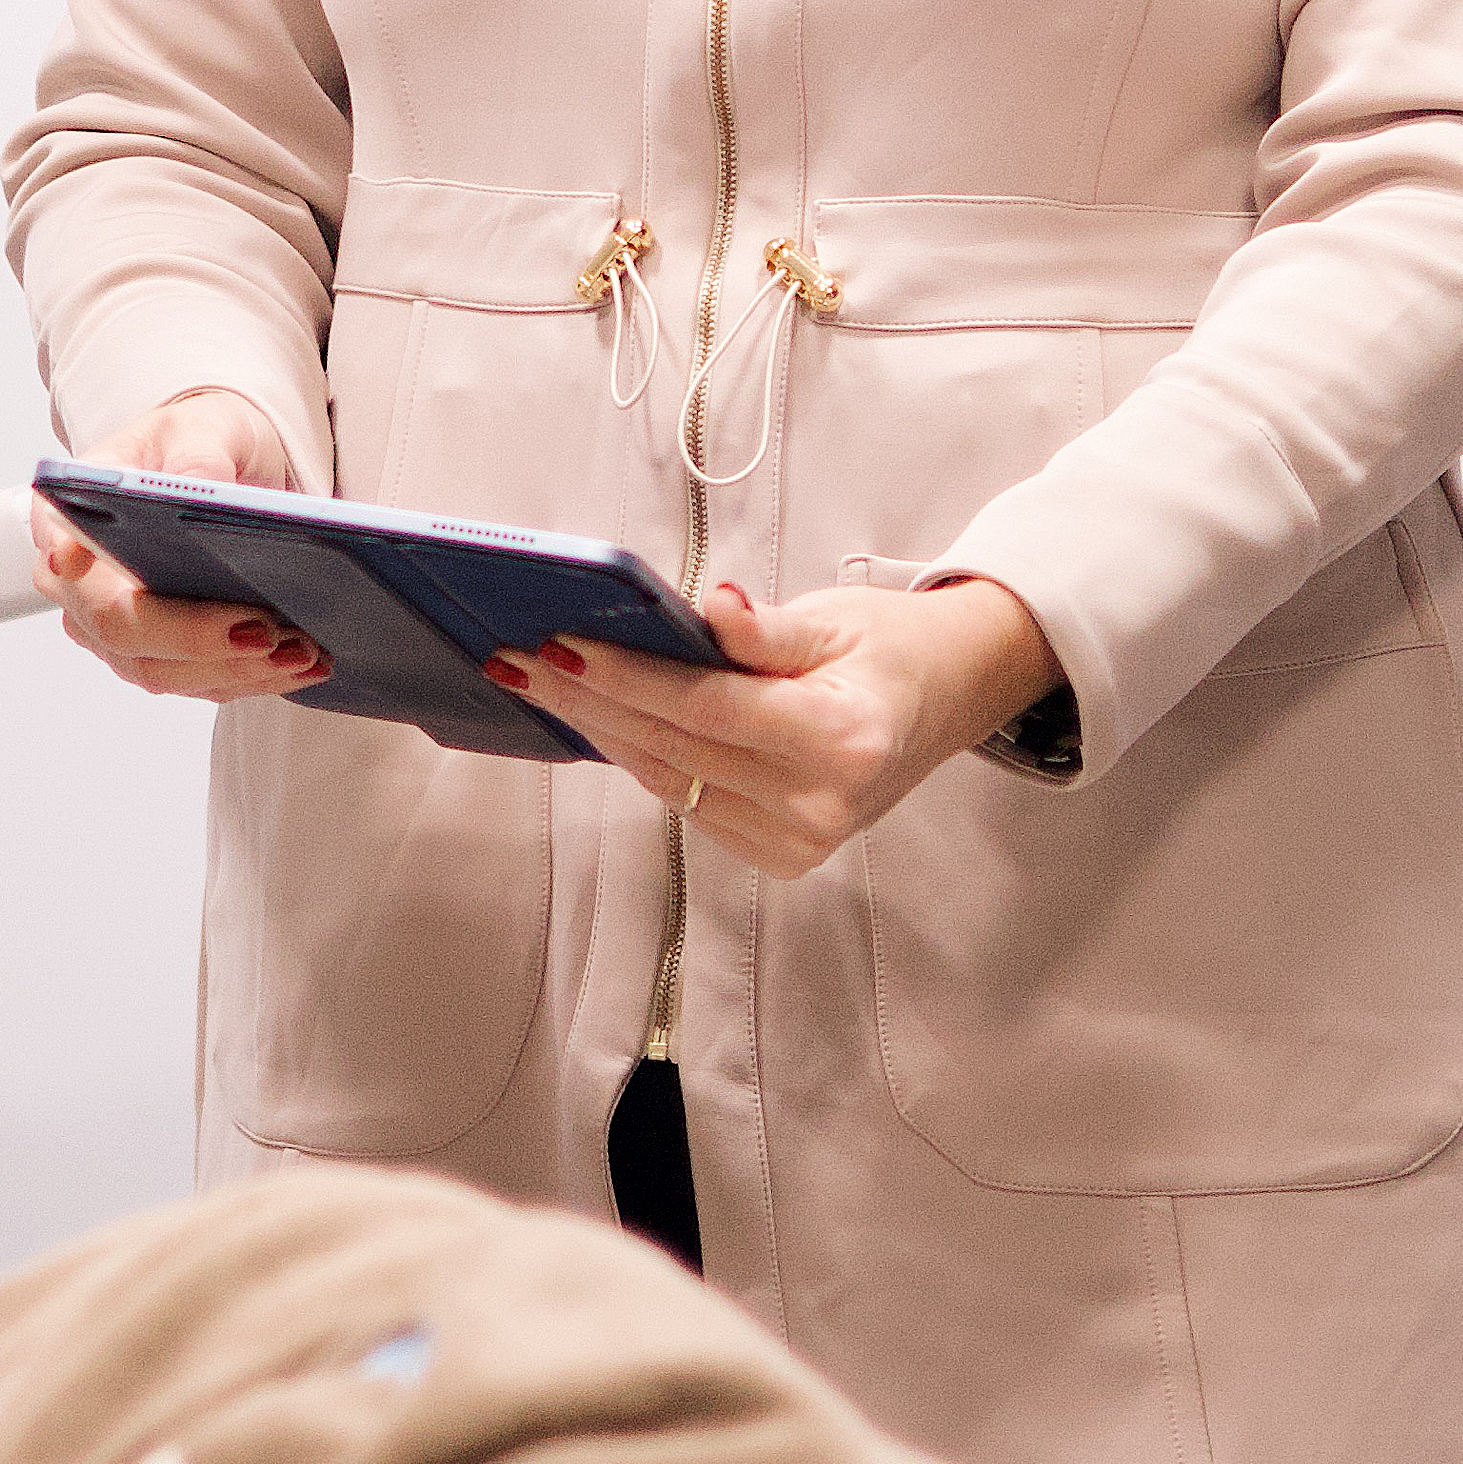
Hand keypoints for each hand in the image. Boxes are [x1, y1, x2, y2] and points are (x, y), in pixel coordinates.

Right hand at [34, 391, 327, 705]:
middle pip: (124, 632)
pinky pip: (202, 682)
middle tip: (263, 629)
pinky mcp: (163, 658)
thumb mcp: (200, 428)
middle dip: (196, 639)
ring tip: (300, 650)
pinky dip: (253, 678)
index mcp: (66, 519)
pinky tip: (301, 663)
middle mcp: (81, 587)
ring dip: (236, 669)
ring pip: (165, 671)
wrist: (223, 467)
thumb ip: (197, 455)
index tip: (92, 566)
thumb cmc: (196, 443)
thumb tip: (203, 488)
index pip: (69, 554)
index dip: (81, 567)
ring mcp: (118, 632)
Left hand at [488, 577, 1060, 879]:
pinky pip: (691, 801)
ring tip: (538, 683)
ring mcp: (803, 841)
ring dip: (602, 730)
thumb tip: (709, 608)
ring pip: (671, 780)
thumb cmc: (888, 649)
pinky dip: (644, 758)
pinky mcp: (784, 855)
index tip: (558, 641)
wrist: (945, 701)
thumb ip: (765, 630)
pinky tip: (598, 719)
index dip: (626, 675)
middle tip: (517, 658)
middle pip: (675, 746)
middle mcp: (822, 803)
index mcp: (842, 738)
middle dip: (588, 699)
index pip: (706, 706)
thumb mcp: (836, 620)